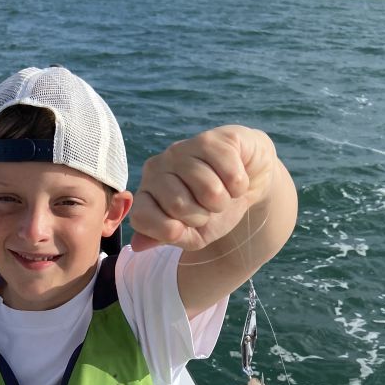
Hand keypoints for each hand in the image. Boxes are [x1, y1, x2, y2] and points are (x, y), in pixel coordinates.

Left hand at [129, 126, 277, 252]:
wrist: (246, 180)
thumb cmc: (213, 209)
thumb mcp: (191, 234)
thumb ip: (165, 238)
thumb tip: (138, 245)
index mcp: (147, 192)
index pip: (141, 217)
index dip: (169, 231)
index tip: (183, 227)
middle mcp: (158, 167)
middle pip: (178, 205)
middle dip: (202, 216)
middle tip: (207, 207)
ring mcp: (182, 150)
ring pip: (208, 189)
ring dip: (223, 201)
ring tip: (222, 193)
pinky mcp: (212, 139)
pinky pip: (230, 176)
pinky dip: (239, 187)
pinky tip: (233, 179)